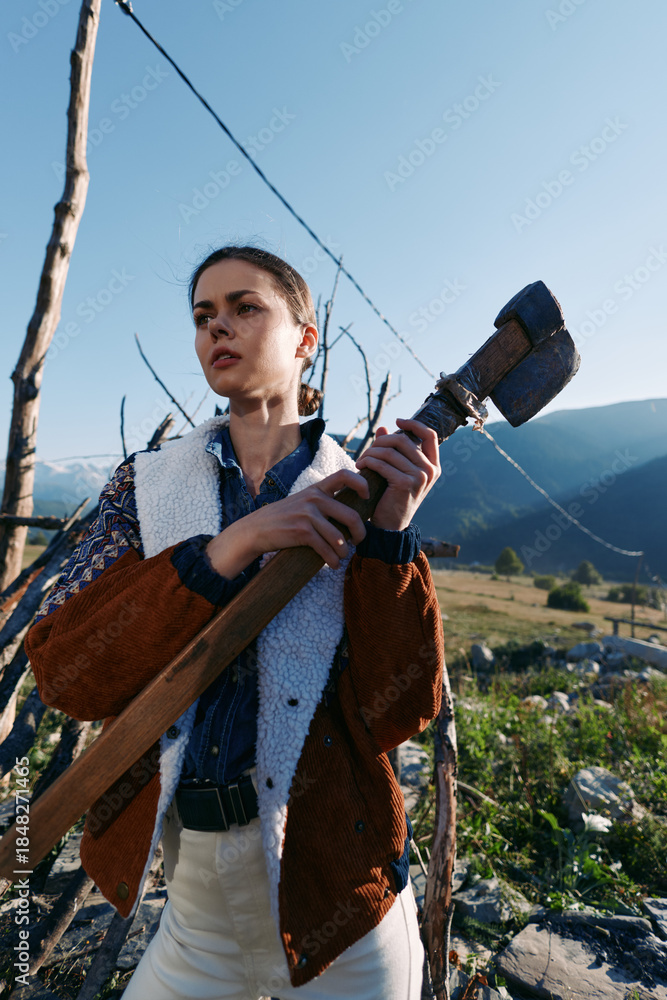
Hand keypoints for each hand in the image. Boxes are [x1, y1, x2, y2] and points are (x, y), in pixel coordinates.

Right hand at [205, 468, 368, 577]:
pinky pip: (326, 549)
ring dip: (344, 551)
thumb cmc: (283, 518)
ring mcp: (308, 515)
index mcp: (317, 488)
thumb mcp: (302, 501)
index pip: (345, 475)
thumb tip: (350, 515)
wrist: (256, 529)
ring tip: (341, 556)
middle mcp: (314, 498)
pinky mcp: (302, 532)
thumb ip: (322, 501)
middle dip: (360, 533)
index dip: (362, 484)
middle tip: (358, 541)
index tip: (367, 497)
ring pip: (339, 537)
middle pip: (350, 516)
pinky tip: (332, 564)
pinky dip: (332, 560)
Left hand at [355, 418, 440, 530]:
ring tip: (361, 462)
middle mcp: (430, 470)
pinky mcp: (405, 483)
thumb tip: (382, 428)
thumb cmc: (392, 498)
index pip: (429, 435)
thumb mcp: (396, 472)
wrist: (390, 527)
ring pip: (389, 451)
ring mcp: (420, 477)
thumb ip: (392, 450)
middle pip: (402, 440)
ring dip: (370, 453)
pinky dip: (368, 462)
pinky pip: (382, 464)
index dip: (413, 424)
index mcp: (433, 465)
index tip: (397, 420)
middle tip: (367, 451)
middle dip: (380, 442)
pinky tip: (360, 468)